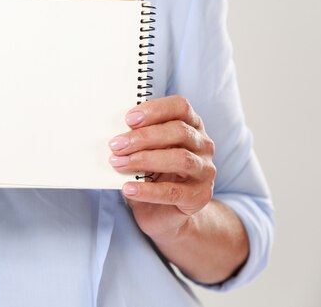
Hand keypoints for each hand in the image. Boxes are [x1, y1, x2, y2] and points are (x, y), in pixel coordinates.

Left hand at [108, 95, 216, 241]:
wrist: (164, 212)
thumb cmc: (152, 174)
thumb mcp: (145, 151)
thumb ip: (137, 139)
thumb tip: (115, 134)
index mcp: (191, 125)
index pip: (180, 107)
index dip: (155, 110)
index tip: (128, 119)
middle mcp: (203, 145)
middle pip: (178, 131)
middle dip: (143, 137)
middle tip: (116, 145)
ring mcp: (204, 171)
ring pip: (180, 159)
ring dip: (145, 160)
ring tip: (119, 164)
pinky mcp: (199, 196)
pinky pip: (173, 192)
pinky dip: (148, 190)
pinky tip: (128, 188)